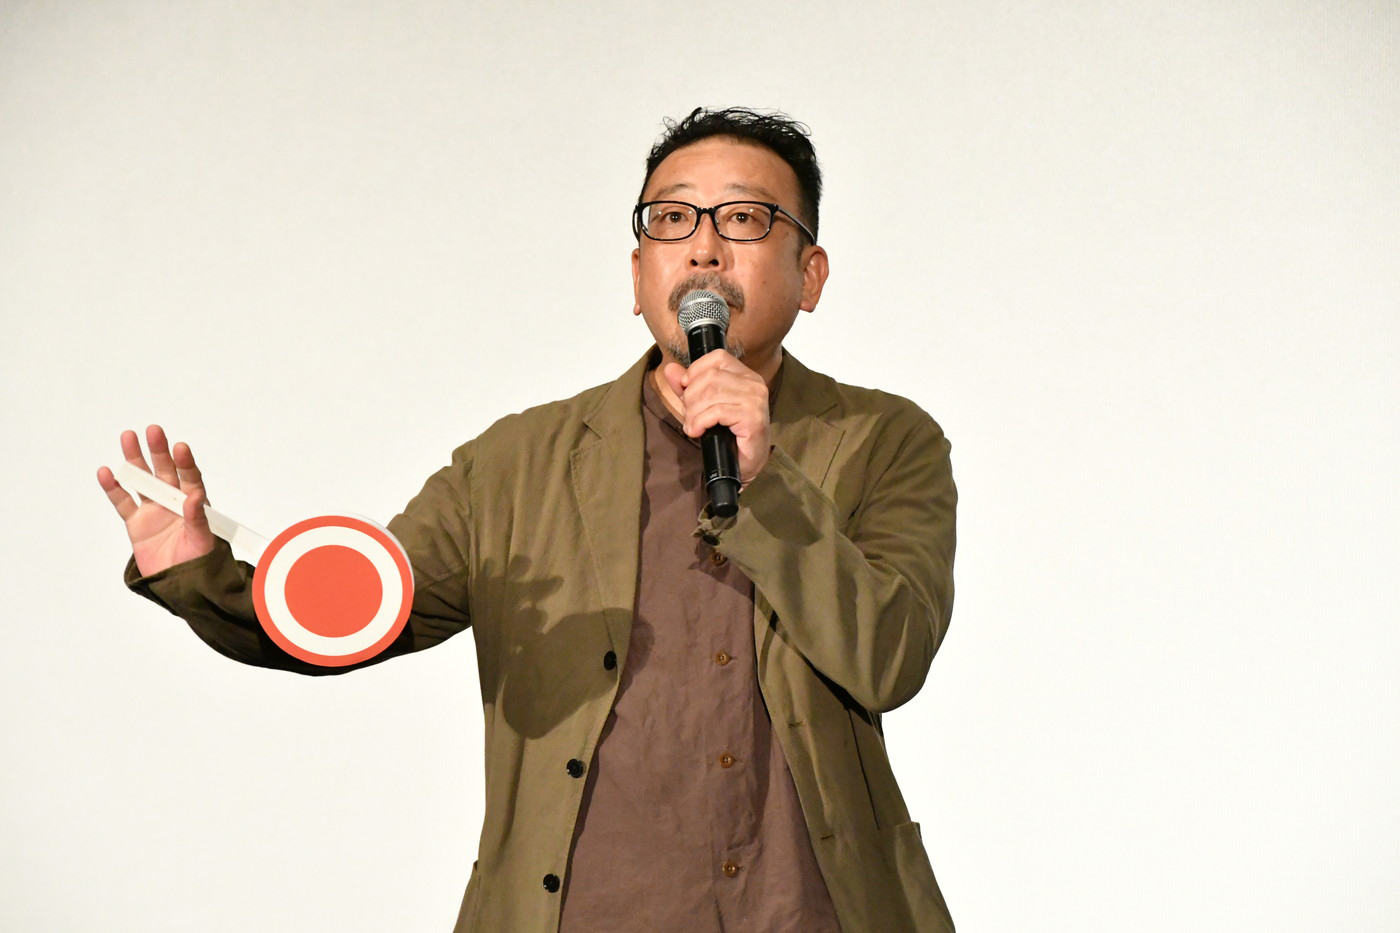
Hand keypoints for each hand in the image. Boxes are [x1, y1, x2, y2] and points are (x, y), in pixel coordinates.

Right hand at [97, 424, 216, 576]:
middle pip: (165, 472)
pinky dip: (114, 488)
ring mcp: (153, 510)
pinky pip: (123, 502)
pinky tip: (106, 472)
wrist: (180, 585)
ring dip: (135, 461)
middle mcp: (173, 502)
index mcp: (194, 504)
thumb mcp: (203, 541)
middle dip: (159, 451)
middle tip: (153, 431)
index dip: (185, 463)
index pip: (190, 478)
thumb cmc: (199, 562)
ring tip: (128, 437)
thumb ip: (197, 519)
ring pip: (142, 481)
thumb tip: (195, 497)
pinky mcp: (136, 523)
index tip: (180, 447)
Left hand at [661, 351, 770, 484]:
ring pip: (711, 394)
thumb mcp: (703, 406)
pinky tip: (698, 432)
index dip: (696, 371)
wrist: (744, 466)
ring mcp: (755, 400)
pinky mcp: (752, 418)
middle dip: (691, 397)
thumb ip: (688, 387)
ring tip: (693, 426)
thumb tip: (670, 369)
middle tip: (689, 416)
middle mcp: (754, 384)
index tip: (686, 390)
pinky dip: (700, 422)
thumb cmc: (728, 436)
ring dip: (694, 413)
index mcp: (746, 376)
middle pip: (710, 377)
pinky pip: (716, 412)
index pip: (718, 357)